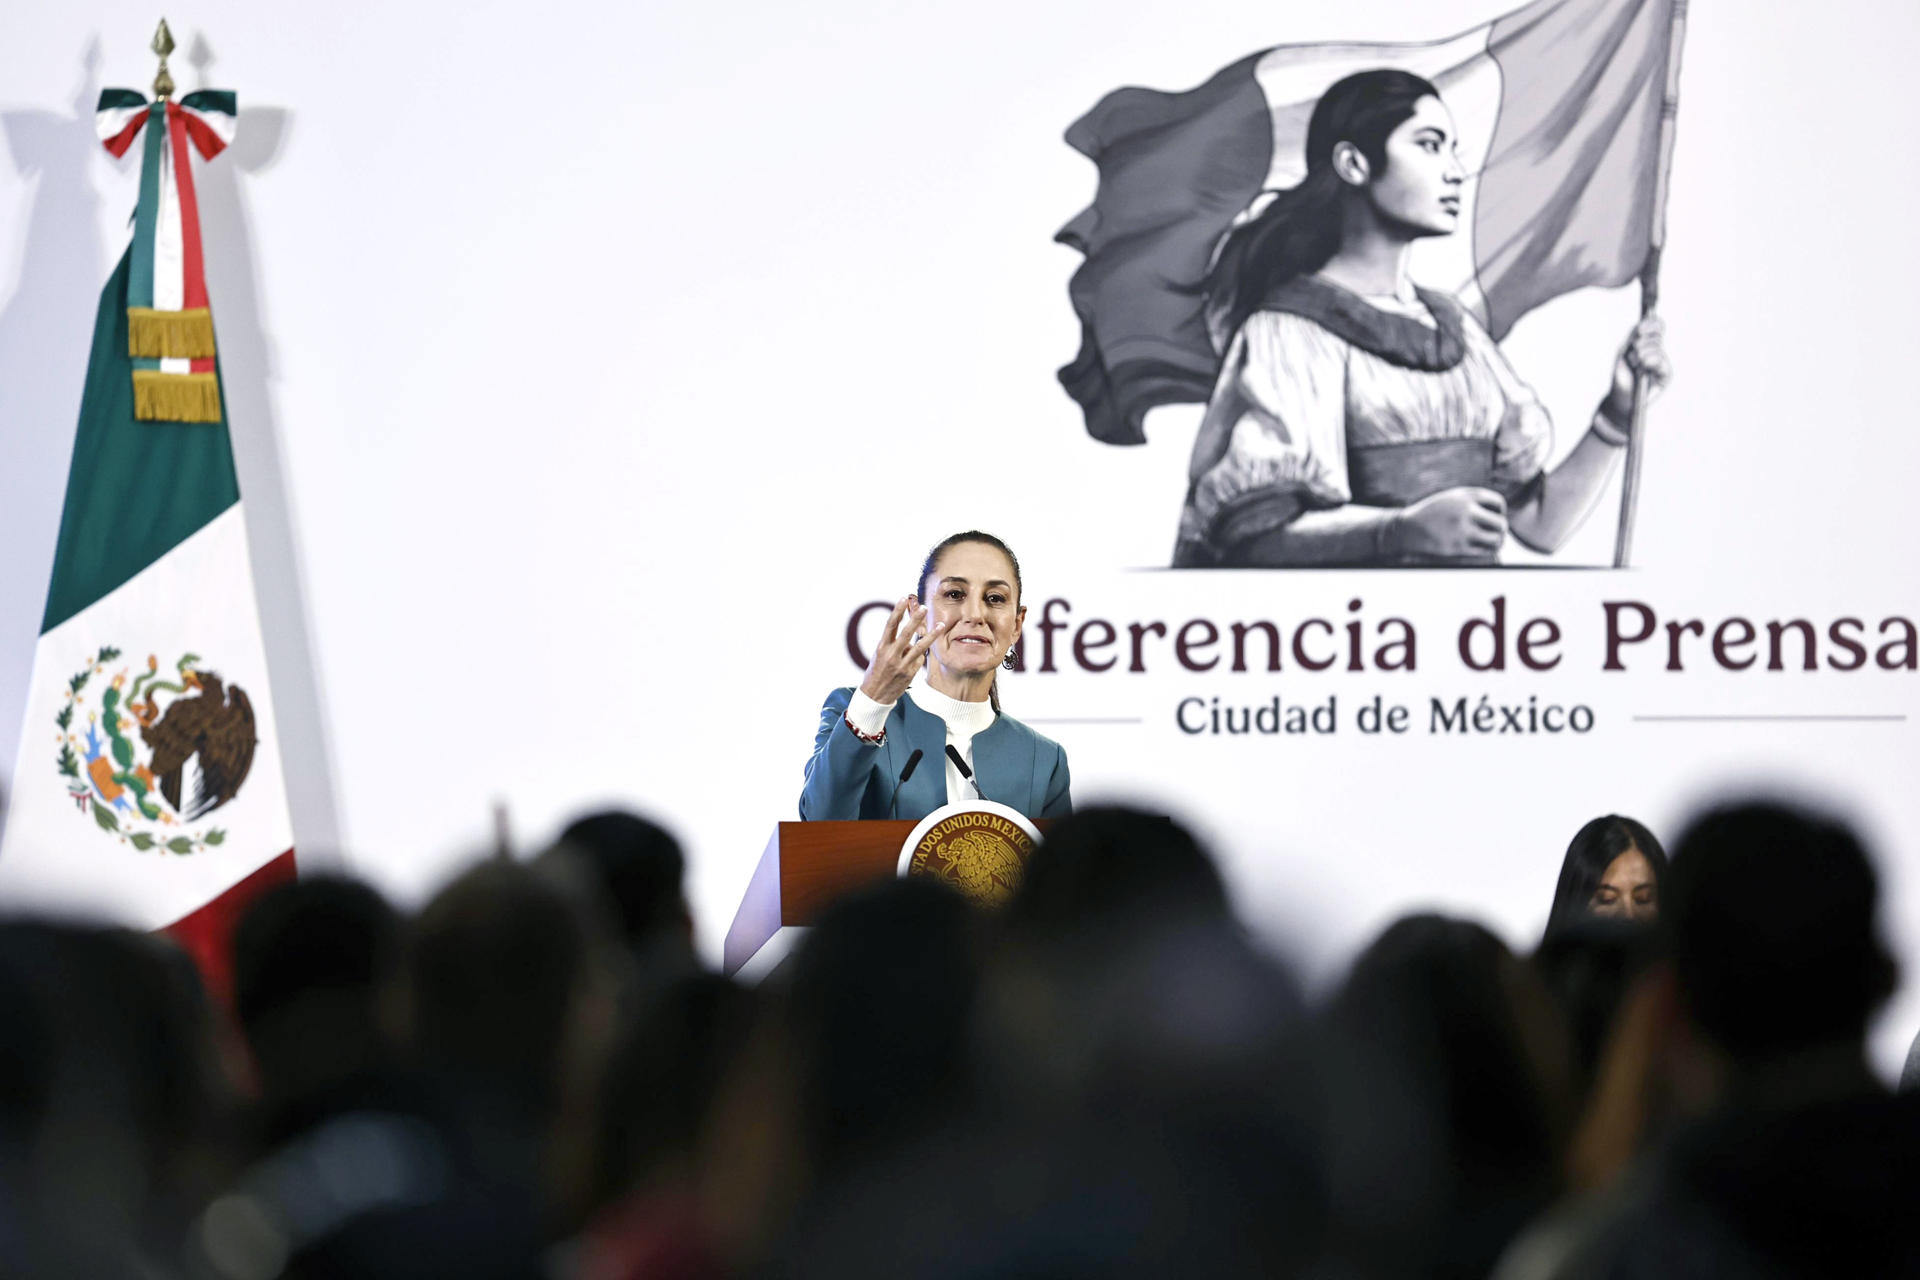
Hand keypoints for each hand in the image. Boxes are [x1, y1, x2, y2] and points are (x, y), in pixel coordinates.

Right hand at [859, 596, 946, 704]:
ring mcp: (901, 665)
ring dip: (931, 635)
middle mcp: (891, 655)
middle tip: (924, 607)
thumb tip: (912, 633)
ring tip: (941, 625)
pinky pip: (920, 659)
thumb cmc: (877, 671)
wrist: (875, 695)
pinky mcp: (910, 673)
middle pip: (906, 633)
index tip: (903, 598)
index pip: (890, 625)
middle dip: (916, 619)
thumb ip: (894, 643)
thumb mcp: (880, 654)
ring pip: (920, 646)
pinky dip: (922, 654)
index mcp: (881, 647)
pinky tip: (921, 652)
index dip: (897, 611)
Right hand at [1391, 487, 1507, 558]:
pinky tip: (1482, 549)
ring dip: (1497, 542)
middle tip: (1496, 533)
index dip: (1500, 512)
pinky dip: (1487, 552)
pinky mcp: (1458, 548)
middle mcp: (1467, 511)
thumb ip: (1473, 500)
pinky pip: (1484, 552)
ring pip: (1496, 539)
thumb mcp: (1451, 498)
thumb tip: (1500, 513)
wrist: (1407, 529)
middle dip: (1501, 529)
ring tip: (1493, 542)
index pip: (1498, 504)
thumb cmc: (1432, 514)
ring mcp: (1463, 530)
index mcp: (1466, 496)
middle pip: (1501, 523)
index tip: (1493, 517)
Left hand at [1604, 315, 1673, 420]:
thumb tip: (1642, 325)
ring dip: (1640, 355)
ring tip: (1635, 366)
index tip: (1639, 331)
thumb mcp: (1624, 351)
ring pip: (1656, 347)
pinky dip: (1648, 362)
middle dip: (1640, 343)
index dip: (1651, 323)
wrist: (1621, 397)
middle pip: (1657, 334)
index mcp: (1649, 343)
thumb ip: (1633, 336)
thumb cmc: (1622, 375)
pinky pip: (1660, 360)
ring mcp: (1663, 362)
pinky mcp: (1666, 374)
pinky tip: (1642, 370)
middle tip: (1632, 356)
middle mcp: (1658, 351)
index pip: (1657, 325)